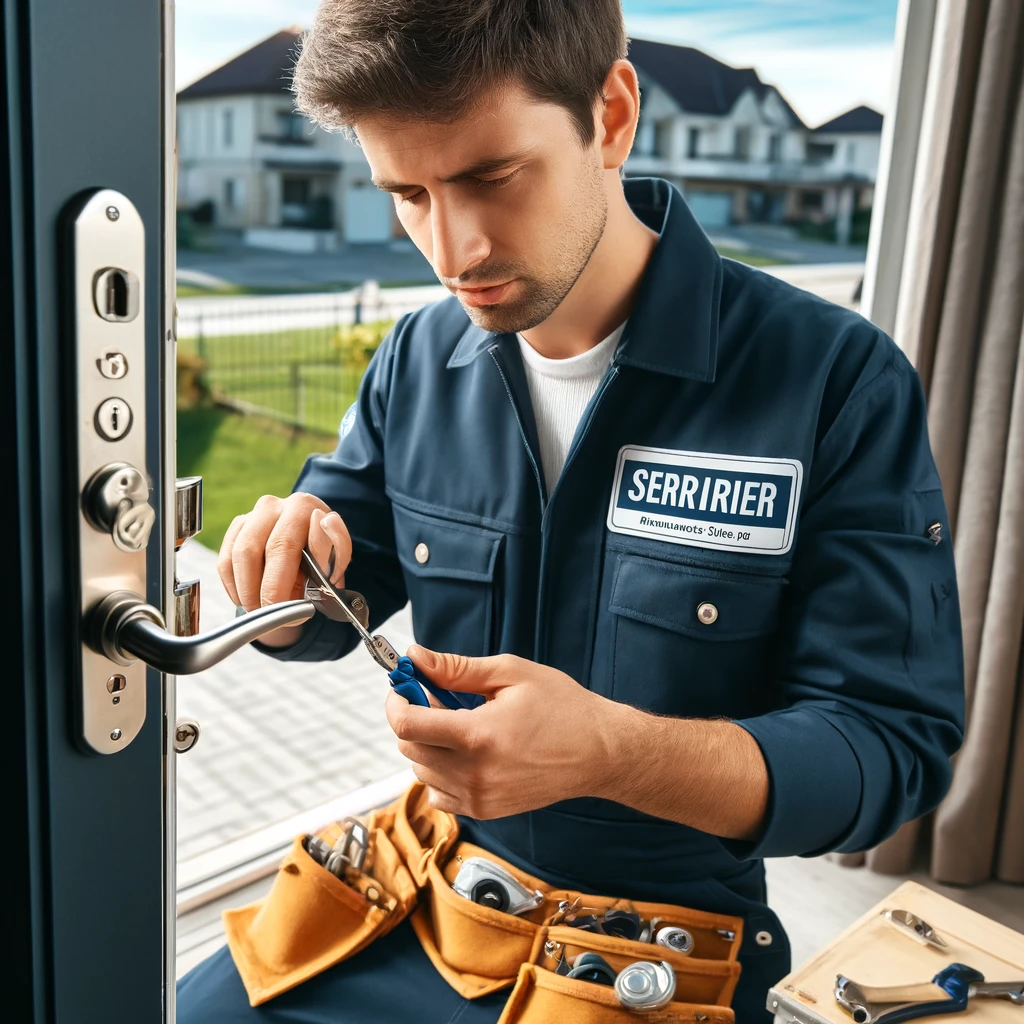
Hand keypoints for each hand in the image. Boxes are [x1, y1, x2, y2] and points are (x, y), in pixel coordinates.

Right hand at [217, 492, 351, 646]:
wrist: (308, 538)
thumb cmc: (324, 550)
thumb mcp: (338, 554)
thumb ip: (337, 549)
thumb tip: (325, 537)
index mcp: (303, 507)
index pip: (283, 545)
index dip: (279, 584)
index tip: (286, 610)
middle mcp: (273, 505)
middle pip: (253, 552)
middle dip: (260, 592)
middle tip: (270, 616)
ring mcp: (251, 516)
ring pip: (237, 557)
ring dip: (246, 591)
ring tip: (261, 610)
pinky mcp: (236, 529)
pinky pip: (225, 561)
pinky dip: (234, 586)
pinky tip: (247, 598)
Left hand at [384, 647, 625, 817]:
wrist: (599, 752)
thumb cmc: (561, 707)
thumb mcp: (511, 674)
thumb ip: (456, 668)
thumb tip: (417, 657)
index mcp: (477, 736)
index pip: (407, 725)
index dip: (397, 701)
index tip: (405, 686)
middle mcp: (473, 773)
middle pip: (409, 748)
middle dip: (414, 718)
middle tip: (440, 698)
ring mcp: (478, 797)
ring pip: (422, 772)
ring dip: (428, 745)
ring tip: (460, 724)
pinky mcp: (485, 811)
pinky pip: (440, 794)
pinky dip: (441, 772)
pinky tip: (467, 752)